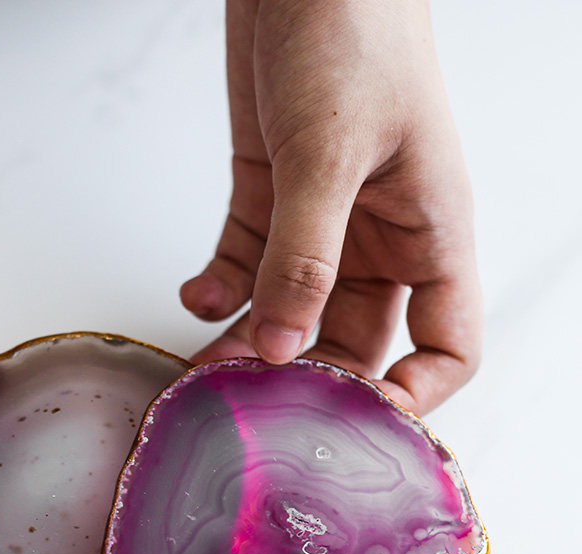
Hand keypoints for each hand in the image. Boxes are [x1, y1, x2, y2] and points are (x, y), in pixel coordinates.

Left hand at [180, 0, 480, 414]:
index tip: (358, 424)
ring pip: (292, 313)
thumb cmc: (354, 31)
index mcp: (427, 233)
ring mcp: (323, 225)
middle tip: (255, 409)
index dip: (413, 393)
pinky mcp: (272, 202)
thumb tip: (282, 345)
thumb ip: (305, 254)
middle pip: (353, 342)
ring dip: (250, 345)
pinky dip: (222, 289)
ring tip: (206, 371)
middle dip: (306, 379)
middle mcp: (380, 240)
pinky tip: (197, 294)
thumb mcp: (331, 150)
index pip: (447, 343)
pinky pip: (250, 267)